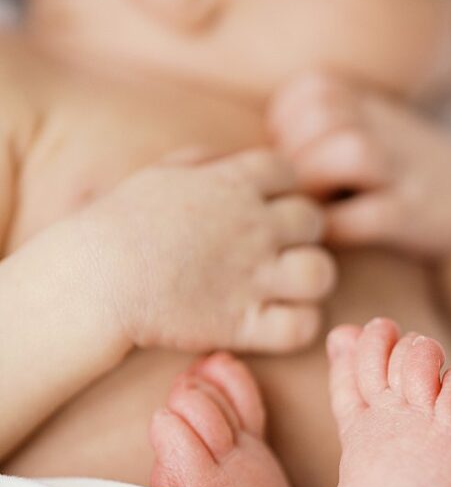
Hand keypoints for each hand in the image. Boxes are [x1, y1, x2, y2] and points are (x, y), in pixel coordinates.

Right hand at [80, 148, 336, 353]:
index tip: (260, 210)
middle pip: (313, 220)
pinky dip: (298, 326)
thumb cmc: (116, 226)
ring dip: (310, 280)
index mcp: (231, 183)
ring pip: (321, 272)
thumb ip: (200, 162)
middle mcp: (251, 226)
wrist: (93, 278)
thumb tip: (227, 159)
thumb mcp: (157, 176)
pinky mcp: (243, 323)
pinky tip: (276, 322)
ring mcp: (252, 276)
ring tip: (285, 288)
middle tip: (275, 252)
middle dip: (301, 235)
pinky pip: (302, 326)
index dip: (282, 191)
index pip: (289, 172)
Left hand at [266, 71, 450, 258]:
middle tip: (300, 192)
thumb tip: (223, 154)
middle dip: (296, 158)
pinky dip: (338, 227)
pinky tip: (331, 235)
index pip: (298, 96)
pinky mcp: (412, 214)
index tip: (295, 162)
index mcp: (360, 97)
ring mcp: (402, 168)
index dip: (284, 134)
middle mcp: (384, 124)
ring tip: (314, 207)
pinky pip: (366, 215)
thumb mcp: (349, 125)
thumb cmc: (383, 171)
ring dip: (319, 183)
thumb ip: (296, 126)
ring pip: (350, 151)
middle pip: (318, 118)